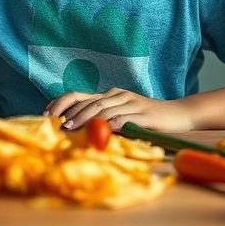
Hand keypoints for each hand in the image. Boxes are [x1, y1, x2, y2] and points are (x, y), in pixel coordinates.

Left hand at [45, 88, 194, 131]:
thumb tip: (76, 131)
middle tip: (55, 124)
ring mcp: (130, 102)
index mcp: (109, 94)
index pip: (79, 95)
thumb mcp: (122, 116)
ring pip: (102, 108)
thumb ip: (103, 119)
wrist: (178, 114)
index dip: (61, 103)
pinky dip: (111, 122)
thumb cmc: (147, 118)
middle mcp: (117, 95)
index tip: (46, 114)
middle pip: (88, 101)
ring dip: (84, 118)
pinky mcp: (143, 113)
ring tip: (71, 127)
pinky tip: (101, 129)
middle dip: (69, 113)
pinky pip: (124, 117)